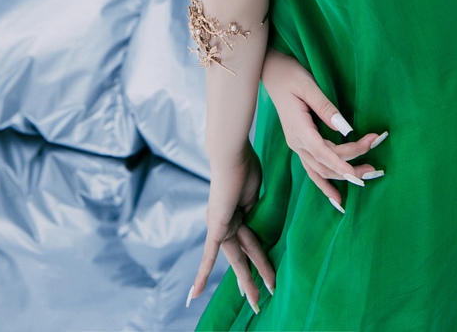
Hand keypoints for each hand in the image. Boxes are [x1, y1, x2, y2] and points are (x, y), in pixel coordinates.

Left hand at [187, 140, 274, 314]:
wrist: (232, 155)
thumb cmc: (245, 166)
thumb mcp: (254, 192)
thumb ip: (254, 210)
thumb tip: (257, 222)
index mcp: (236, 214)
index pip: (249, 241)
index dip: (256, 259)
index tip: (261, 275)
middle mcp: (226, 222)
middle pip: (244, 255)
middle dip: (253, 277)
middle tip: (259, 299)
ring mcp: (219, 225)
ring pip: (238, 259)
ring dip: (249, 279)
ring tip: (257, 301)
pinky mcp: (215, 227)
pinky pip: (209, 255)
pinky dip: (202, 274)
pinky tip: (194, 294)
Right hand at [261, 46, 387, 209]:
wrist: (272, 73)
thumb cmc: (290, 75)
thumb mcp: (308, 86)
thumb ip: (326, 108)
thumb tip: (345, 128)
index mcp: (298, 129)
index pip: (324, 151)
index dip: (343, 162)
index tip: (360, 170)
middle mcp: (297, 142)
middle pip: (326, 163)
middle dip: (351, 167)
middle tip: (376, 167)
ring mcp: (297, 145)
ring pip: (321, 170)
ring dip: (342, 176)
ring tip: (367, 176)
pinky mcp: (300, 143)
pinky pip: (313, 170)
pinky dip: (325, 185)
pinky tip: (337, 199)